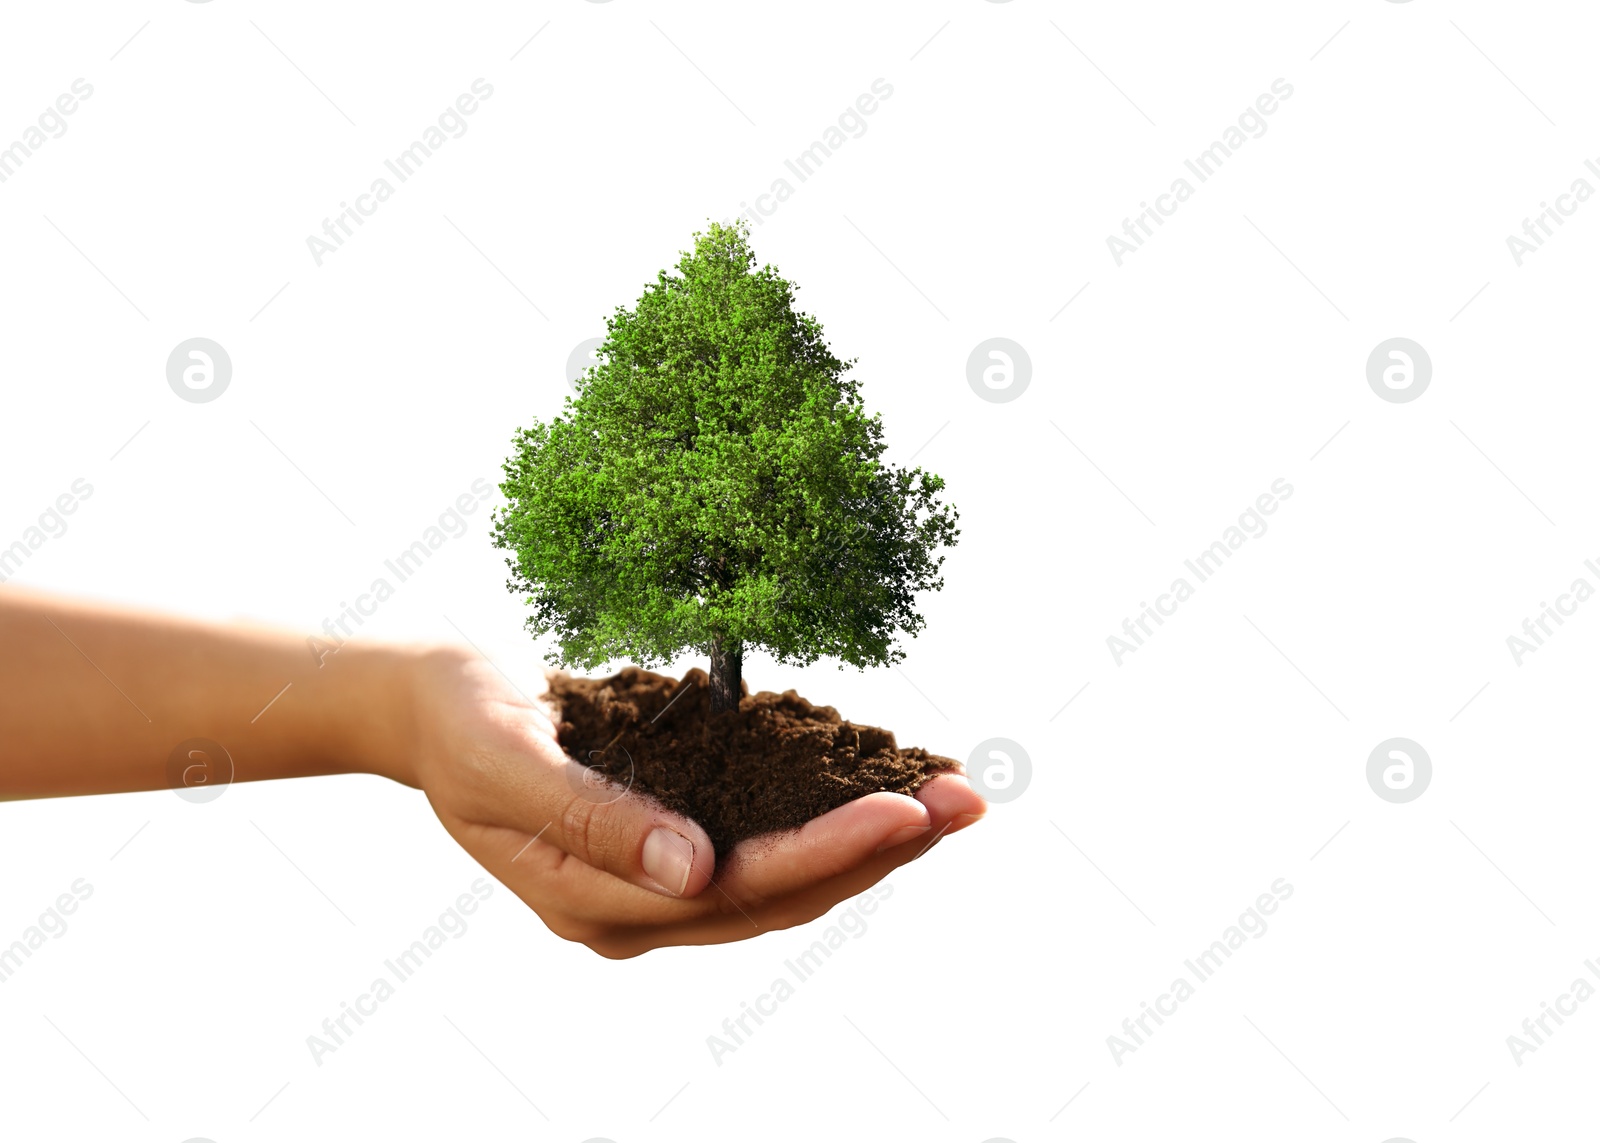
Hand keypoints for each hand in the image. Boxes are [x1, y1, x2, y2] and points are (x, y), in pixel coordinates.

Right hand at [400, 647, 984, 958]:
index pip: (740, 888)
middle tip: (968, 799)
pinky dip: (826, 819)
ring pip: (786, 878)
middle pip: (783, 894)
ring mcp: (655, 883)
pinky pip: (765, 845)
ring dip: (870, 840)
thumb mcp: (508, 761)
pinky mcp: (668, 845)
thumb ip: (595, 821)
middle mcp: (638, 909)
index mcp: (597, 903)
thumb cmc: (459, 721)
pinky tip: (880, 789)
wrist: (423, 706)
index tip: (909, 810)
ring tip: (950, 797)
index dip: (831, 851)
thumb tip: (694, 874)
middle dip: (881, 849)